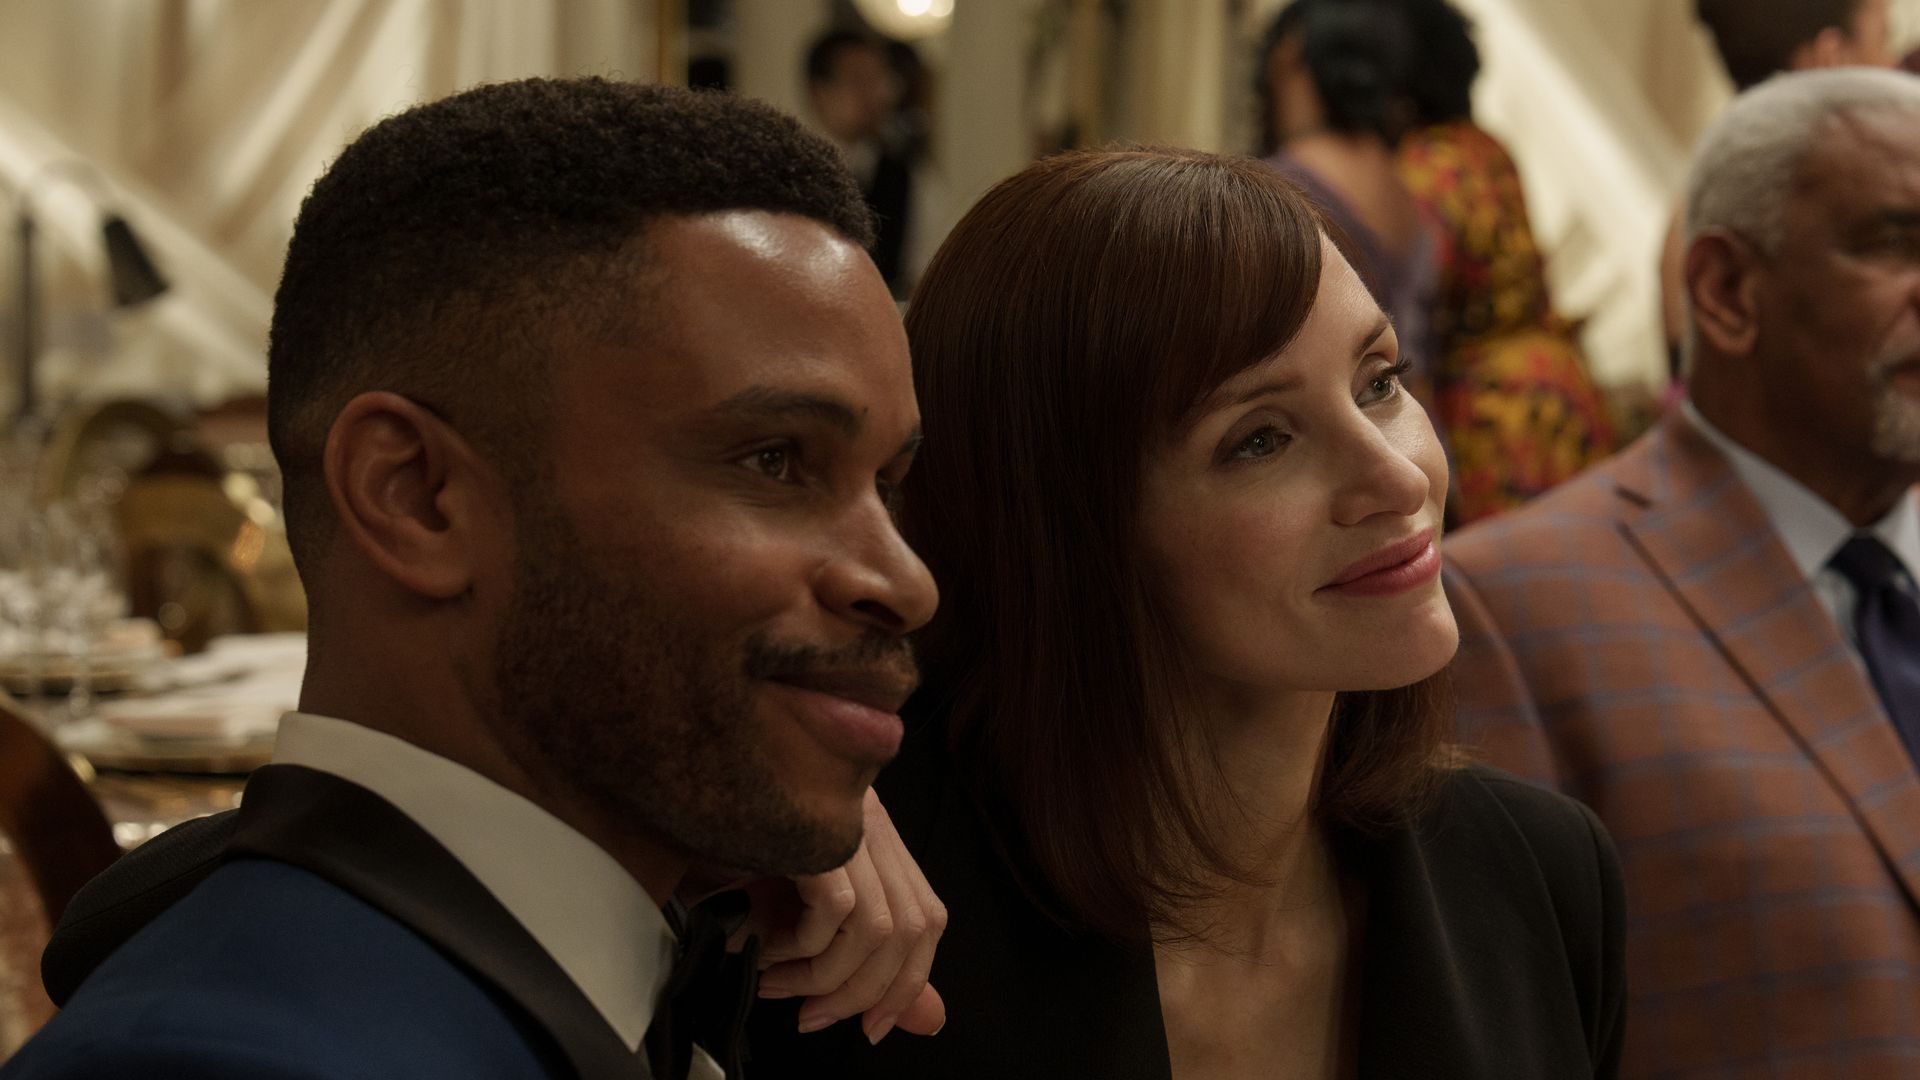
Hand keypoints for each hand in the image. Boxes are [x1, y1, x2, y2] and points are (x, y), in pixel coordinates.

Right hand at [745, 788, 947, 1043]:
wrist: (681, 797)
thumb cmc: (726, 852)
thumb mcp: (791, 908)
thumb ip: (861, 958)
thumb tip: (930, 1018)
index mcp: (873, 835)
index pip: (928, 915)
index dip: (909, 979)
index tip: (874, 1025)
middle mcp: (871, 823)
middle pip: (911, 928)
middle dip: (865, 992)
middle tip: (814, 1017)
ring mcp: (850, 822)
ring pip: (877, 927)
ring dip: (825, 976)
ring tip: (777, 983)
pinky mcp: (823, 830)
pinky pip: (836, 909)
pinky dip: (801, 944)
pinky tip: (762, 944)